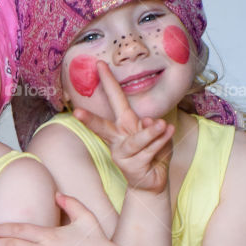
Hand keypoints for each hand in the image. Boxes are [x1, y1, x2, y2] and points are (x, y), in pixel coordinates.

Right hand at [73, 61, 174, 192]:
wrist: (153, 181)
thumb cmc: (153, 153)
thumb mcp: (155, 133)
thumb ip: (150, 125)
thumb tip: (147, 121)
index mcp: (123, 125)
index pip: (114, 100)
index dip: (108, 82)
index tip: (100, 64)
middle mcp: (118, 139)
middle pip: (102, 127)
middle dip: (89, 120)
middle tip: (77, 113)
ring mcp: (123, 155)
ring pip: (136, 140)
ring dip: (151, 133)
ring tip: (164, 125)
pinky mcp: (132, 167)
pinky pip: (149, 151)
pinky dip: (161, 142)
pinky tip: (169, 133)